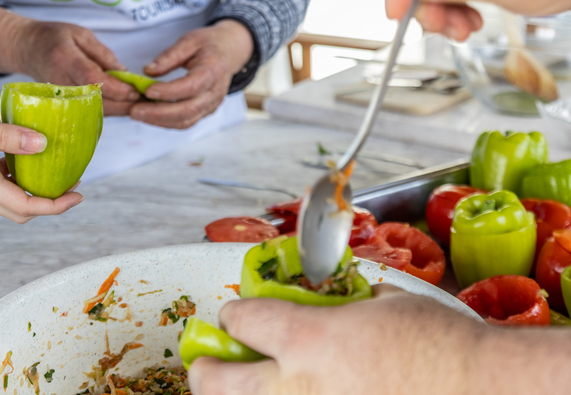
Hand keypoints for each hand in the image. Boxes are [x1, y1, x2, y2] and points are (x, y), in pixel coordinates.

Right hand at [0, 6, 139, 115]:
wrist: (27, 49)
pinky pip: (91, 112)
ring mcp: (62, 98)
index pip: (92, 79)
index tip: (136, 90)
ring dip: (122, 110)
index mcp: (65, 60)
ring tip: (145, 105)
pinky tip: (129, 106)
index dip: (116, 87)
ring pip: (96, 111)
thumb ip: (102, 54)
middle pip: (97, 101)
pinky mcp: (66, 106)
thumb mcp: (80, 34)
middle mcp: (62, 83)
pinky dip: (112, 110)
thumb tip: (124, 73)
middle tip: (151, 102)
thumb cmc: (54, 37)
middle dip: (125, 103)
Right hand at [0, 93, 83, 223]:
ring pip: (6, 199)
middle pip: (18, 210)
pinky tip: (25, 156)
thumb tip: (42, 144)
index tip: (79, 194)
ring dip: (33, 191)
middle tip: (74, 186)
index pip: (24, 206)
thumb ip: (1, 135)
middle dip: (50, 203)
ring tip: (56, 171)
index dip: (56, 205)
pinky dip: (15, 177)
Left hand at [131, 19, 253, 128]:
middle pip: (188, 110)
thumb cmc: (208, 45)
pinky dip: (165, 122)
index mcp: (213, 71)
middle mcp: (215, 93)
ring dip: (159, 121)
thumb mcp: (190, 40)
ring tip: (136, 113)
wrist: (229, 53)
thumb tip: (148, 70)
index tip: (147, 90)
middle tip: (134, 110)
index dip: (169, 91)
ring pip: (185, 121)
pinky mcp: (204, 112)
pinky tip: (148, 115)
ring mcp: (211, 105)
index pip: (191, 86)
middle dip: (158, 113)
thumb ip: (170, 55)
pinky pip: (185, 122)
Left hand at [188, 285, 483, 394]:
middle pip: (218, 383)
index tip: (236, 314)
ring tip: (241, 390)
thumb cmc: (441, 344)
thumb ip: (347, 304)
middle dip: (205, 371)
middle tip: (206, 365)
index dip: (234, 312)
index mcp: (309, 339)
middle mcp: (296, 387)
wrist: (482, 391)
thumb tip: (337, 302)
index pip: (244, 319)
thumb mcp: (386, 304)